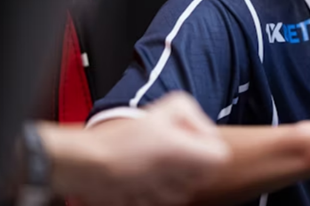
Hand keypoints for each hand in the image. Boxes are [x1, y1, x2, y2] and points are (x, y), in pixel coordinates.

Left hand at [44, 92, 230, 205]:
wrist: (85, 170)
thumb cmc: (122, 152)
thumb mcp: (175, 148)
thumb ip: (210, 153)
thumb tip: (224, 160)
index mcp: (185, 113)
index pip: (217, 151)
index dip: (197, 164)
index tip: (174, 162)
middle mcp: (178, 132)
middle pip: (198, 173)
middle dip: (176, 181)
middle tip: (156, 172)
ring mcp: (166, 157)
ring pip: (182, 189)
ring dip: (162, 193)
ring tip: (142, 180)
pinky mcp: (154, 178)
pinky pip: (165, 198)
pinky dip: (150, 199)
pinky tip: (136, 190)